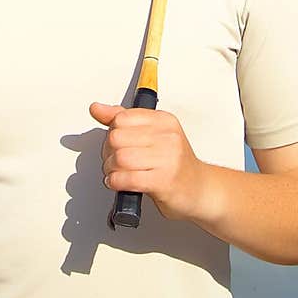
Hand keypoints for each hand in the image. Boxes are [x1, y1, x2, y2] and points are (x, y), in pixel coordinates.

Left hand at [89, 101, 206, 221]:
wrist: (200, 189)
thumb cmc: (175, 164)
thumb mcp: (152, 135)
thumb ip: (123, 120)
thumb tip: (97, 108)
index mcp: (164, 121)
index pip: (121, 118)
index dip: (112, 133)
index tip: (117, 144)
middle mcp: (168, 137)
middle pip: (116, 138)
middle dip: (108, 153)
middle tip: (113, 161)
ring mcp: (167, 159)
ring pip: (120, 158)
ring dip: (111, 170)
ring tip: (117, 173)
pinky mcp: (163, 181)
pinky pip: (127, 179)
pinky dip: (116, 182)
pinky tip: (120, 183)